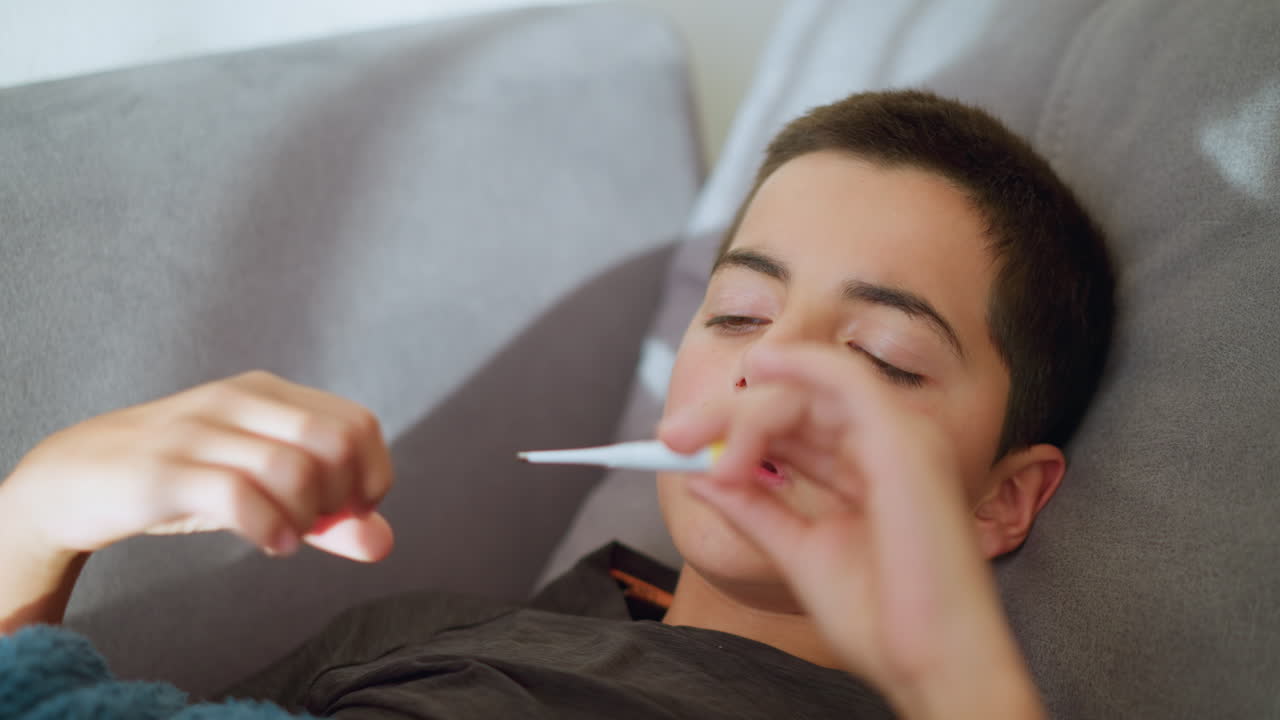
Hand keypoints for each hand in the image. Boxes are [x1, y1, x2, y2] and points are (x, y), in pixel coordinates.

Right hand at [1, 371, 393, 562]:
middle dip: (343, 496)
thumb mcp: (261, 490)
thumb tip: (384, 544)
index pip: (358, 424)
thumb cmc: (182, 480)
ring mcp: (200, 433)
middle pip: (335, 442)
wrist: (75, 477)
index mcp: (269, 395)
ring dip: (306, 518)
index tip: (350, 511)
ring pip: (293, 469)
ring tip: (287, 537)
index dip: (372, 475)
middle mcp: (239, 402)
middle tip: (317, 524)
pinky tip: (271, 544)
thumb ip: (325, 517)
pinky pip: (239, 495)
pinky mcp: (164, 472)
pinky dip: (270, 528)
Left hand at [659, 343, 1040, 716]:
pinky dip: (800, 366)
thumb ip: (754, 507)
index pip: (793, 428)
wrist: (930, 663)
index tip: (675, 446)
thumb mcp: (798, 551)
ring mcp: (899, 439)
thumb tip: (700, 473)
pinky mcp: (903, 440)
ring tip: (695, 440)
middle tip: (670, 437)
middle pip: (795, 402)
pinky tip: (759, 369)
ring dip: (744, 407)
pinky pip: (845, 380)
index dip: (734, 429)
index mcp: (867, 473)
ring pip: (809, 391)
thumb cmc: (883, 621)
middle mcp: (886, 447)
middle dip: (725, 414)